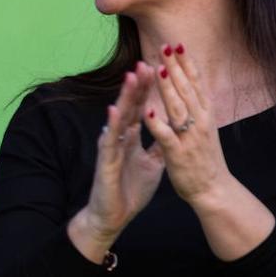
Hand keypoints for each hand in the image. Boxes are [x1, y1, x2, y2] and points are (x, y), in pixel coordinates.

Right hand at [68, 63, 164, 261]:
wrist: (113, 214)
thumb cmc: (129, 189)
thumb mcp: (152, 164)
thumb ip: (158, 145)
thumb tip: (169, 130)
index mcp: (131, 137)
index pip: (141, 107)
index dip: (149, 89)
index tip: (159, 68)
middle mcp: (119, 137)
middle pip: (130, 106)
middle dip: (138, 85)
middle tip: (146, 62)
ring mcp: (111, 147)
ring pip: (119, 117)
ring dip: (125, 97)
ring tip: (131, 77)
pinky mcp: (106, 160)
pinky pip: (109, 140)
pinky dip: (112, 125)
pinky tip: (114, 110)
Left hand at [143, 44, 231, 207]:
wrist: (213, 190)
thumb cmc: (204, 157)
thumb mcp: (203, 127)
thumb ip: (195, 107)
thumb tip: (190, 85)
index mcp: (204, 115)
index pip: (196, 85)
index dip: (186, 65)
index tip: (177, 45)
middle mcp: (199, 123)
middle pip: (186, 90)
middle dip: (175, 68)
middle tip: (165, 46)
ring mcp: (189, 137)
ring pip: (177, 108)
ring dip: (166, 87)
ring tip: (155, 68)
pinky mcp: (177, 153)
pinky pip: (165, 135)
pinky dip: (157, 122)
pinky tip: (147, 109)